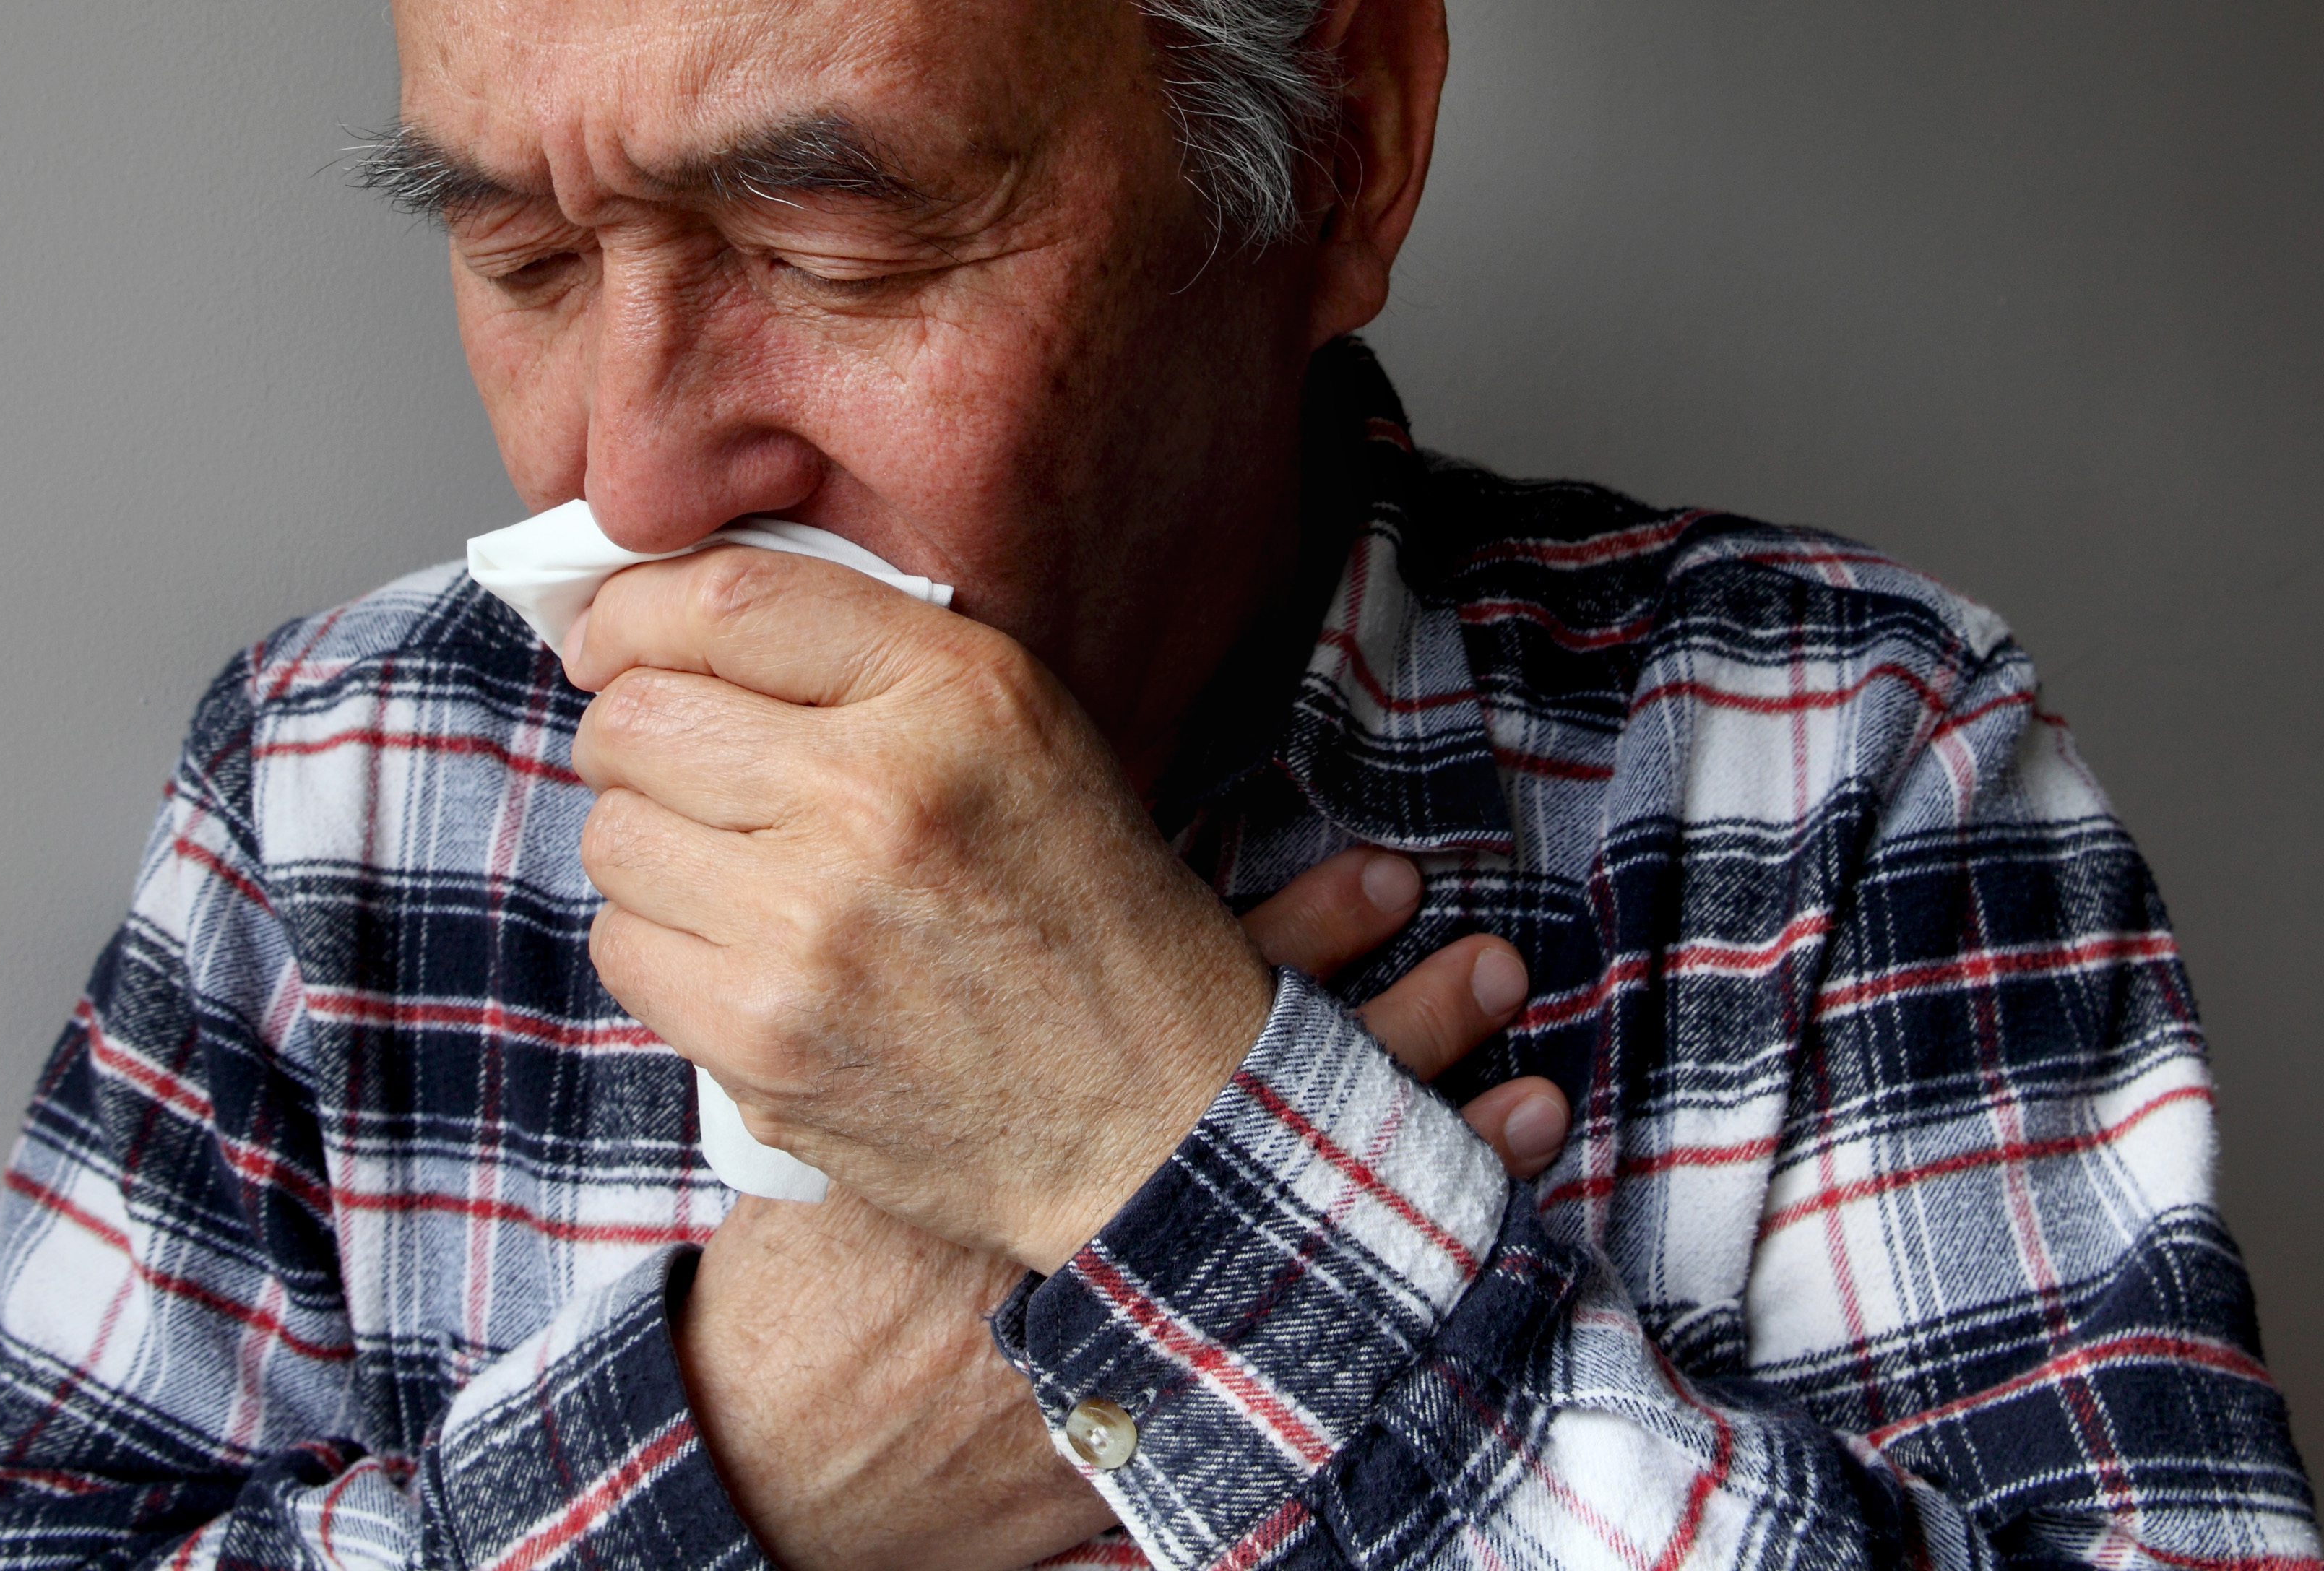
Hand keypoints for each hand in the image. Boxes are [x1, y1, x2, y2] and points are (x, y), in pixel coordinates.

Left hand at [570, 547, 1278, 1271]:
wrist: (1148, 1107)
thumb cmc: (1074, 902)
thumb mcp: (1019, 725)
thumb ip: (866, 653)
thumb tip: (662, 623)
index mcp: (951, 694)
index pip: (725, 601)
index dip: (634, 612)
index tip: (612, 639)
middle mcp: (875, 794)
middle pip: (638, 718)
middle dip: (635, 733)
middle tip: (683, 765)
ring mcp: (807, 926)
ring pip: (612, 834)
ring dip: (651, 844)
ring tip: (736, 870)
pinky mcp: (760, 1039)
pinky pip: (622, 947)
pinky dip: (661, 944)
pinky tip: (742, 953)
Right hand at [671, 845, 1563, 1570]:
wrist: (786, 1450)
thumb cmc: (810, 1272)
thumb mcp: (853, 1122)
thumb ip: (929, 1022)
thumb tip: (998, 873)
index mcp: (1044, 1129)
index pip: (1202, 1007)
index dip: (1303, 939)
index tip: (1389, 877)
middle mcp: (1119, 1222)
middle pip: (1292, 1110)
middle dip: (1404, 1034)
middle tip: (1491, 957)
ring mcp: (1155, 1325)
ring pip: (1332, 1227)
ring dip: (1438, 1153)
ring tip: (1537, 1093)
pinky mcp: (1177, 1408)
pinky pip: (1326, 1339)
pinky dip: (1406, 1285)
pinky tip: (1485, 1255)